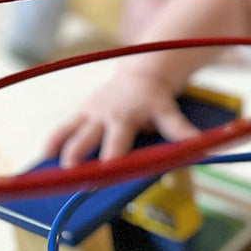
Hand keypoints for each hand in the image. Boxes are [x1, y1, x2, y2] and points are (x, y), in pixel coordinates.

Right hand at [45, 69, 199, 166]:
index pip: (117, 143)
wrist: (141, 74)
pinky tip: (44, 155)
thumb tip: (205, 147)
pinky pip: (64, 126)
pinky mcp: (82, 110)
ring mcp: (91, 111)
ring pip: (71, 131)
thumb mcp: (170, 114)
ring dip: (62, 148)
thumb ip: (182, 131)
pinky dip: (54, 139)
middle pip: (89, 138)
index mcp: (126, 118)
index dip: (110, 159)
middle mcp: (105, 114)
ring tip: (51, 169)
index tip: (103, 175)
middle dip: (79, 156)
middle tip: (70, 176)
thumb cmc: (157, 102)